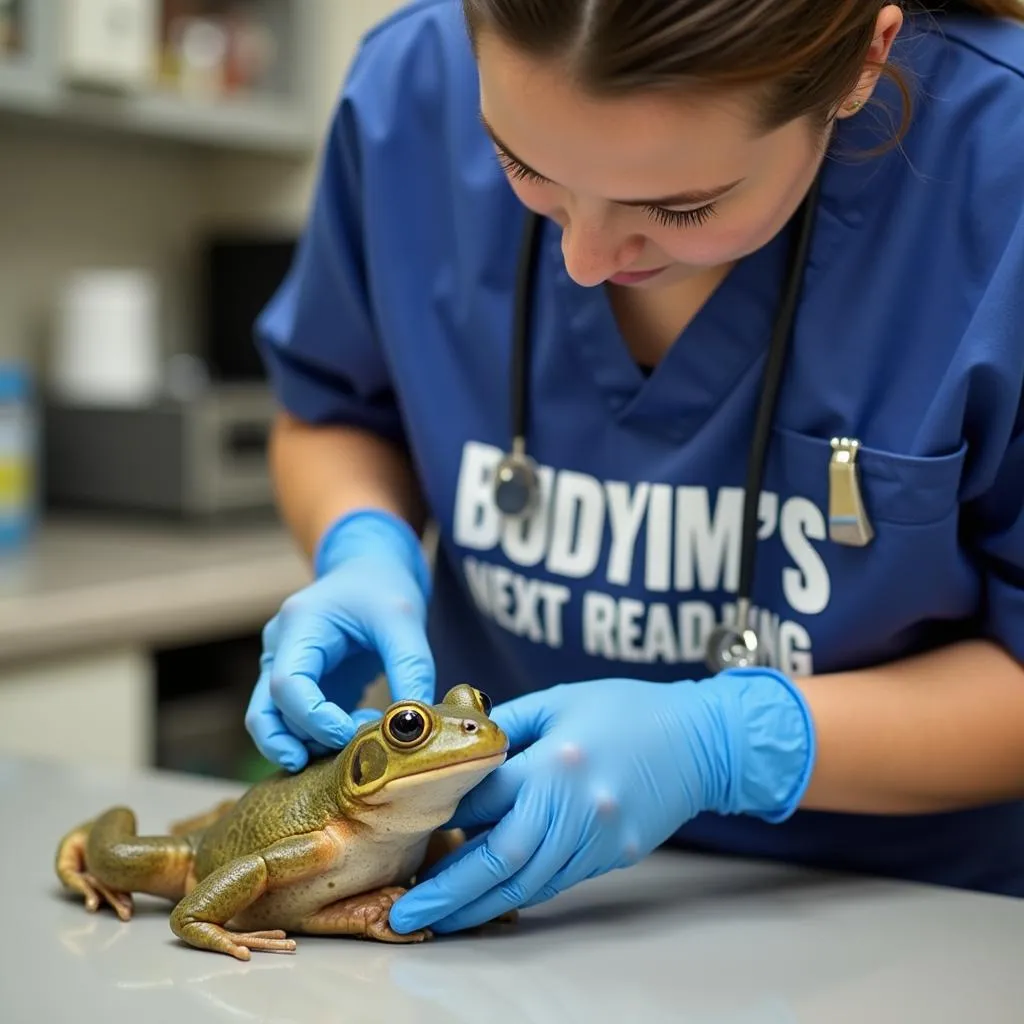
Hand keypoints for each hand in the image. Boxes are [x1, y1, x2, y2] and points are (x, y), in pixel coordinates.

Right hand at [245, 508, 434, 770]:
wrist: (370, 569)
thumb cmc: (382, 587)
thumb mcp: (404, 618)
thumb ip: (411, 666)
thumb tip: (416, 722)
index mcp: (299, 624)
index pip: (286, 685)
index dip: (315, 719)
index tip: (354, 734)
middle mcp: (279, 647)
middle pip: (267, 712)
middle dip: (305, 741)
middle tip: (354, 753)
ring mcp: (281, 667)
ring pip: (270, 723)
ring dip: (306, 745)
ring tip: (357, 744)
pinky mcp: (297, 685)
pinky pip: (290, 723)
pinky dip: (315, 739)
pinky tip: (355, 737)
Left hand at [388, 668, 815, 934]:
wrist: (699, 739)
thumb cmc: (625, 709)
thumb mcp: (559, 699)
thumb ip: (506, 724)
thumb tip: (456, 743)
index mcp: (555, 761)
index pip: (483, 797)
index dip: (440, 815)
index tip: (404, 830)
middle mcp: (574, 806)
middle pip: (500, 859)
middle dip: (448, 891)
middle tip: (405, 912)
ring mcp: (597, 838)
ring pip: (527, 883)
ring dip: (478, 906)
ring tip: (436, 919)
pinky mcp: (612, 856)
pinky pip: (555, 881)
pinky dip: (518, 893)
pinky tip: (489, 901)